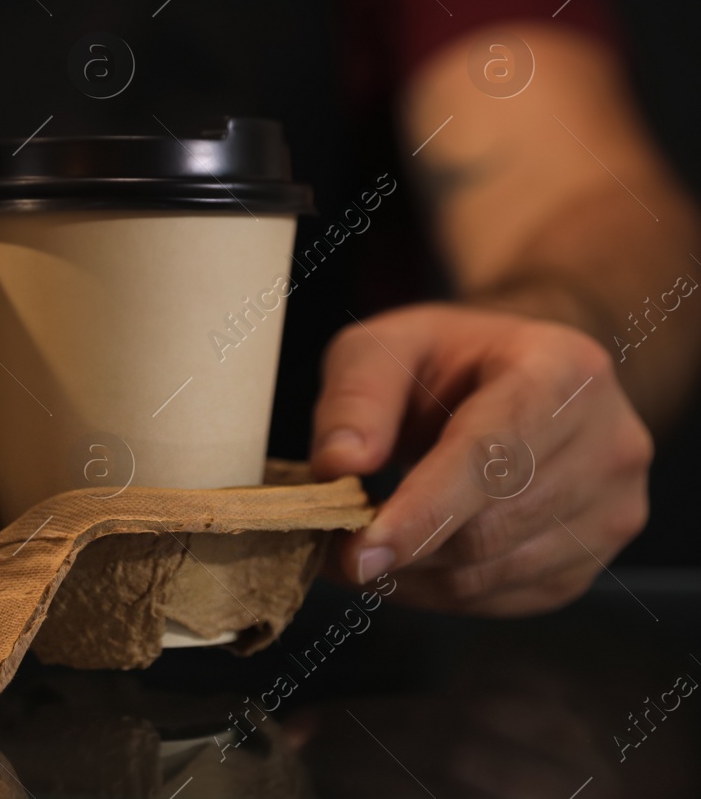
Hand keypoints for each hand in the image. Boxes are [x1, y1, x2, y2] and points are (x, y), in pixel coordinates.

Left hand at [310, 303, 651, 614]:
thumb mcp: (388, 344)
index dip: (424, 510)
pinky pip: (502, 598)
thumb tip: (338, 465)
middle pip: (492, 526)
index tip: (361, 548)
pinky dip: (437, 592)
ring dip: (411, 575)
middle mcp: (609, 443)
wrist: (521, 378)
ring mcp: (614, 508)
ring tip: (356, 548)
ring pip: (493, 573)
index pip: (493, 456)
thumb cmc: (450, 359)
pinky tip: (403, 562)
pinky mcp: (593, 560)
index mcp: (564, 371)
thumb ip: (357, 395)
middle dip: (401, 547)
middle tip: (329, 547)